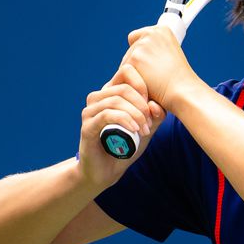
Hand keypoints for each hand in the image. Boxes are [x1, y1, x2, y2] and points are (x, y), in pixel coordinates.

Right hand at [77, 64, 165, 188]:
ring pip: (116, 99)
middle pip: (123, 86)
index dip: (143, 84)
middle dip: (142, 103)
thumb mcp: (147, 128)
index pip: (127, 71)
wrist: (106, 172)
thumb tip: (157, 105)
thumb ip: (155, 116)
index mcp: (111, 93)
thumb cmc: (126, 146)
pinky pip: (107, 114)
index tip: (154, 104)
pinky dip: (125, 120)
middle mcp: (98, 98)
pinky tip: (135, 130)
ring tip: (145, 129)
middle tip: (151, 121)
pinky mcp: (87, 126)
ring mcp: (90, 111)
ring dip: (136, 113)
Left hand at [124, 25, 202, 110]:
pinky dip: (130, 82)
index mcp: (162, 30)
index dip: (141, 53)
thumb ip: (153, 50)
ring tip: (151, 82)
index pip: (136, 38)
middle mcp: (151, 33)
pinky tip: (144, 85)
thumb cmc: (178, 80)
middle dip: (137, 65)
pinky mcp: (134, 59)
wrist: (183, 91)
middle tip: (154, 76)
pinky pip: (123, 73)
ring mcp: (142, 45)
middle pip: (130, 51)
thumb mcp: (170, 56)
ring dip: (133, 73)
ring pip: (125, 62)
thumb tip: (135, 53)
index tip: (149, 63)